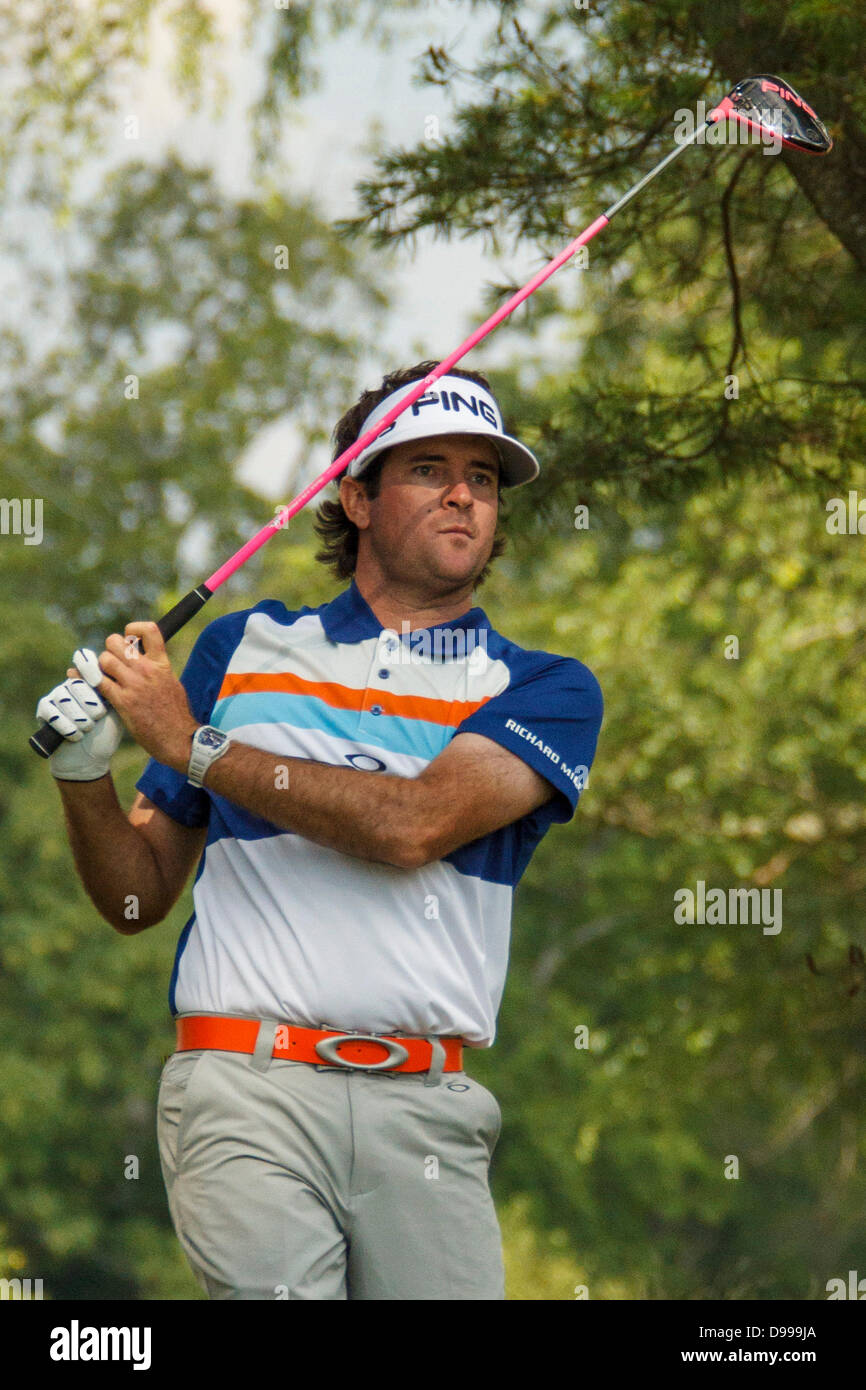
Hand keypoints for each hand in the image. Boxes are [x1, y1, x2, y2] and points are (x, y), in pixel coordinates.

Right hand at [37, 652, 123, 780]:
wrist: (90, 759)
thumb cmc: (106, 734)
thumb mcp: (117, 711)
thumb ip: (115, 690)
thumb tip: (109, 669)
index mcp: (90, 680)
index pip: (87, 665)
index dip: (91, 670)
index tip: (100, 681)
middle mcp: (72, 684)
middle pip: (76, 682)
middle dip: (90, 702)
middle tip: (98, 717)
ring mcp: (56, 695)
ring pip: (64, 698)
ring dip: (79, 717)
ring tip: (88, 729)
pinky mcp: (44, 709)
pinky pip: (51, 712)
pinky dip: (66, 726)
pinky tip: (76, 736)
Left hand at [85, 621, 199, 771]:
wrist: (179, 738)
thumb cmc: (175, 714)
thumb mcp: (172, 682)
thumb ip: (156, 668)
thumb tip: (143, 657)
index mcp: (161, 663)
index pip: (148, 630)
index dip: (133, 629)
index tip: (129, 639)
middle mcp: (147, 670)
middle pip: (115, 642)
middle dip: (109, 650)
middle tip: (112, 662)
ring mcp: (134, 685)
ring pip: (104, 660)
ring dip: (100, 667)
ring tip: (104, 677)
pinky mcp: (123, 702)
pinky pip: (99, 683)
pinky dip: (92, 683)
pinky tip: (94, 688)